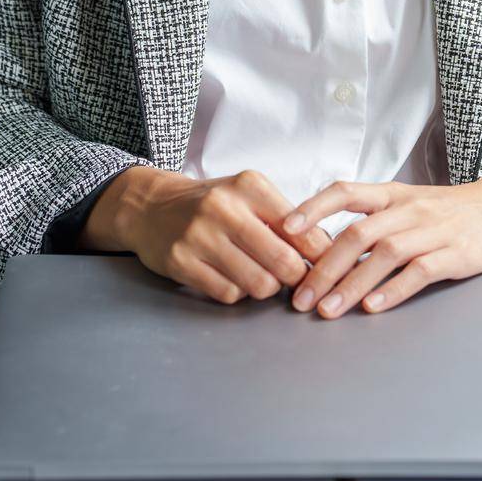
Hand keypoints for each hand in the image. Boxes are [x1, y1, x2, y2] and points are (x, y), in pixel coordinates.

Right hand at [118, 166, 334, 304]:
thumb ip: (286, 219)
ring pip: (258, 284)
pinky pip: (228, 294)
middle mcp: (224, 207)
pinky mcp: (181, 262)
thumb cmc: (213, 204)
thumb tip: (329, 252)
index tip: (326, 266)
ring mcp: (199, 236)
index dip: (319, 255)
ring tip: (260, 276)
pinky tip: (231, 277)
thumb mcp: (249, 196)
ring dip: (266, 288)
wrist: (152, 206)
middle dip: (297, 278)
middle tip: (296, 280)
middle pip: (284, 262)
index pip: (301, 229)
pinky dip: (237, 293)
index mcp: (249, 186)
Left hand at [282, 158, 481, 319]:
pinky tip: (373, 308)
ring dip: (351, 284)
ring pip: (384, 254)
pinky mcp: (456, 254)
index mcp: (393, 194)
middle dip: (324, 268)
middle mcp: (408, 209)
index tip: (284, 230)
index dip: (313, 208)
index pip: (345, 191)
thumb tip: (326, 252)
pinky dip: (394, 290)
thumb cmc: (451, 211)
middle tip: (299, 298)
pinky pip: (420, 271)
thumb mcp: (410, 205)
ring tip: (328, 311)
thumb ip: (374, 222)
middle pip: (357, 234)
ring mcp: (433, 231)